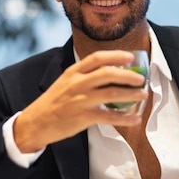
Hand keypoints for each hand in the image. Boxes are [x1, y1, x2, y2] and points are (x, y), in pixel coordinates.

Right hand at [13, 50, 148, 152]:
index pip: (96, 58)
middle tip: (141, 78)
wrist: (35, 122)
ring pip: (111, 94)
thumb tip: (110, 73)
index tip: (130, 56)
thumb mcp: (64, 82)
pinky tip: (135, 119)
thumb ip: (84, 77)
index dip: (115, 56)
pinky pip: (108, 117)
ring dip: (131, 94)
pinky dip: (125, 118)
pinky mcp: (82, 118)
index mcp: (72, 72)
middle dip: (128, 75)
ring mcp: (80, 101)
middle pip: (107, 74)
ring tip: (143, 95)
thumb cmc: (53, 102)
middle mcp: (77, 84)